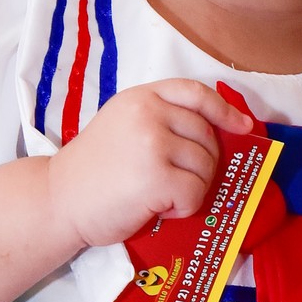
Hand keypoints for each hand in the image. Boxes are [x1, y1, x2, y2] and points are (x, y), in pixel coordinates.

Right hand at [48, 81, 251, 248]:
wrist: (59, 199)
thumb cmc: (93, 171)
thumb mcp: (123, 126)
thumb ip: (160, 120)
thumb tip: (216, 134)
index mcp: (141, 97)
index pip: (195, 93)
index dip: (224, 110)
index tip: (242, 126)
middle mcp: (148, 114)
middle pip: (207, 137)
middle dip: (203, 165)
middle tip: (175, 182)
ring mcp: (153, 144)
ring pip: (206, 167)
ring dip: (192, 188)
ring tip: (161, 195)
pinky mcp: (156, 177)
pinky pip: (195, 193)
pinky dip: (183, 208)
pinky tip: (157, 208)